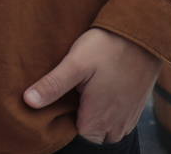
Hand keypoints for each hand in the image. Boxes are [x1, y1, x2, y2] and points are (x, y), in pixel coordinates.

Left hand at [23, 28, 159, 143]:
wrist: (142, 35)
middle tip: (74, 95)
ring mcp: (130, 115)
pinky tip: (103, 91)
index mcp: (98, 117)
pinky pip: (123, 120)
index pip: (79, 136)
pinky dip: (112, 111)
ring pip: (110, 129)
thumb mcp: (74, 64)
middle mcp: (117, 122)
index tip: (62, 101)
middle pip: (95, 135)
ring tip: (87, 93)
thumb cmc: (106, 48)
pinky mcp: (138, 105)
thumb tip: (28, 101)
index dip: (67, 121)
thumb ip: (53, 85)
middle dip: (84, 121)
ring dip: (99, 118)